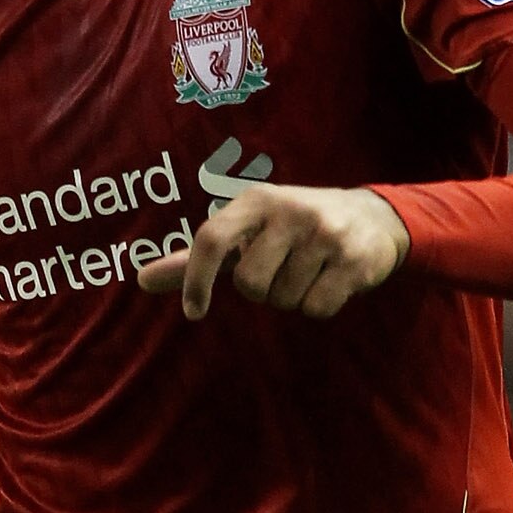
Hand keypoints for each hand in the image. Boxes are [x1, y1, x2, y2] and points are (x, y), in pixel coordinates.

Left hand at [138, 183, 409, 323]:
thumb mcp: (247, 230)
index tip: (194, 312)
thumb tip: (140, 280)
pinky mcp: (353, 259)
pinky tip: (330, 282)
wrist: (372, 217)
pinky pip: (317, 309)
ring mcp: (324, 234)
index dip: (196, 280)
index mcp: (256, 201)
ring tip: (309, 272)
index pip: (211, 239)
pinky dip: (319, 306)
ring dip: (292, 298)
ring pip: (285, 300)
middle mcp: (290, 211)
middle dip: (262, 291)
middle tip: (280, 271)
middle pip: (250, 285)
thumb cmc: (293, 228)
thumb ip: (196, 257)